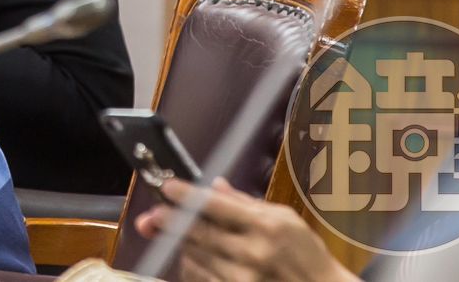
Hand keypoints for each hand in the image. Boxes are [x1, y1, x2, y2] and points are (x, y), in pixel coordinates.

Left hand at [133, 178, 357, 281]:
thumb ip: (245, 203)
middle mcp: (251, 254)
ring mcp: (242, 279)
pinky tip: (196, 259)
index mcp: (264, 227)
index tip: (168, 187)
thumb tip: (215, 186)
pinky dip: (191, 266)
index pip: (215, 206)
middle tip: (153, 214)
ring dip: (183, 245)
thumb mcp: (284, 218)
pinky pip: (198, 278)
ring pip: (193, 256)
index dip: (186, 195)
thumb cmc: (305, 254)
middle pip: (197, 232)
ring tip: (185, 238)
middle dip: (169, 220)